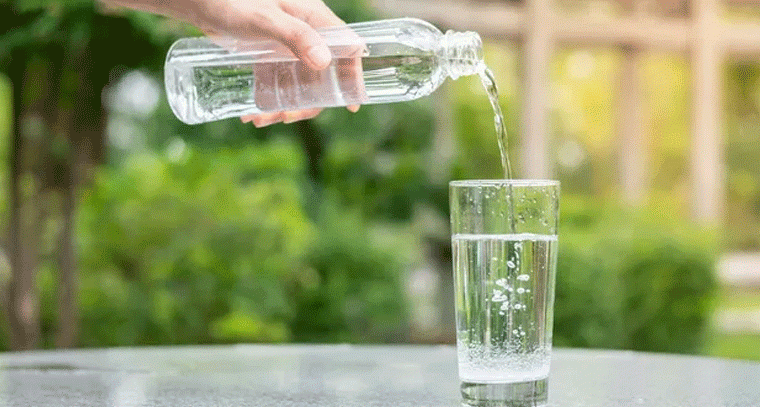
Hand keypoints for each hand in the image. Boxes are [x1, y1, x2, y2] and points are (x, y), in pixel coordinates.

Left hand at [192, 0, 360, 126]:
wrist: (201, 2)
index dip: (352, 77)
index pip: (347, 49)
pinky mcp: (271, 56)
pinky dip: (269, 100)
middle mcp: (307, 34)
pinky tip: (251, 112)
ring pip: (299, 84)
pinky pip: (279, 83)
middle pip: (322, 76)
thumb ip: (296, 36)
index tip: (352, 104)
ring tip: (258, 119)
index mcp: (316, 19)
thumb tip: (324, 61)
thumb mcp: (265, 19)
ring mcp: (290, 47)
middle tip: (285, 117)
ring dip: (284, 106)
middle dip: (307, 103)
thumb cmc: (234, 2)